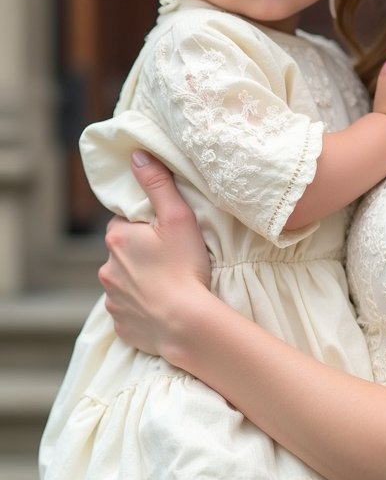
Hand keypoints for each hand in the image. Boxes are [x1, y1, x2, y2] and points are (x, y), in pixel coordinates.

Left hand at [99, 152, 210, 356]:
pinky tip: (163, 307)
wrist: (186, 324)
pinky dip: (142, 308)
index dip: (146, 226)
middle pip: (124, 252)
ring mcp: (112, 300)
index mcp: (116, 238)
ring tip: (170, 285)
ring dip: (141, 281)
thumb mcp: (177, 217)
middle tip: (171, 259)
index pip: (125, 222)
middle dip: (142, 253)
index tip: (165, 235)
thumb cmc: (185, 267)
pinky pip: (130, 310)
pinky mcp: (121, 324)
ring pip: (125, 282)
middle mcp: (106, 268)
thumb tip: (136, 155)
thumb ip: (157, 183)